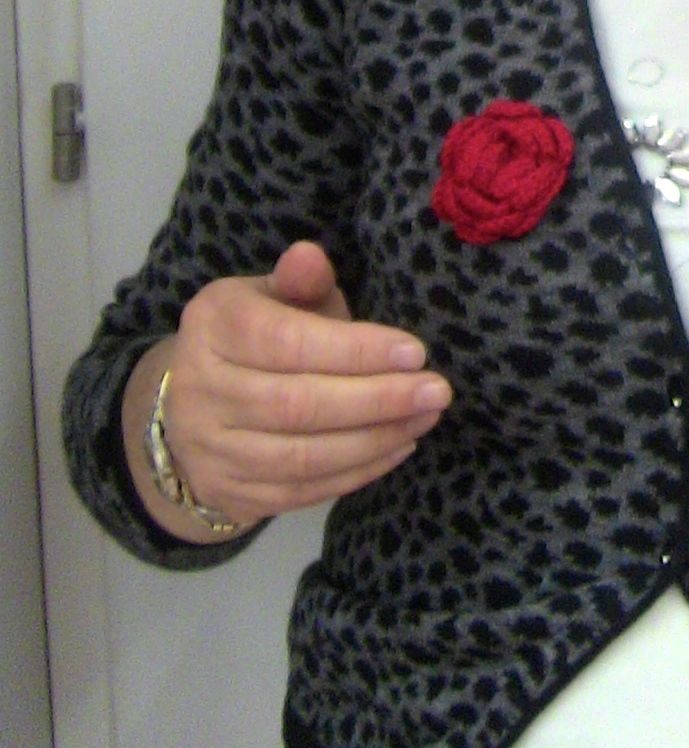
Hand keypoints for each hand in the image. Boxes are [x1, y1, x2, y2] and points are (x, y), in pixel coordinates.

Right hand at [126, 241, 451, 539]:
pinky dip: (355, 473)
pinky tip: (397, 447)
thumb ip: (300, 281)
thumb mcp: (273, 296)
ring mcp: (209, 449)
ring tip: (425, 417)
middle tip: (436, 391)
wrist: (194, 406)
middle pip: (297, 405)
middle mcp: (200, 389)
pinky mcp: (228, 492)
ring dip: (374, 439)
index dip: (355, 350)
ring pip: (302, 456)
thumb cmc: (256, 336)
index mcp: (214, 326)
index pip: (288, 342)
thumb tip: (310, 255)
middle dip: (377, 399)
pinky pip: (299, 491)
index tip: (415, 352)